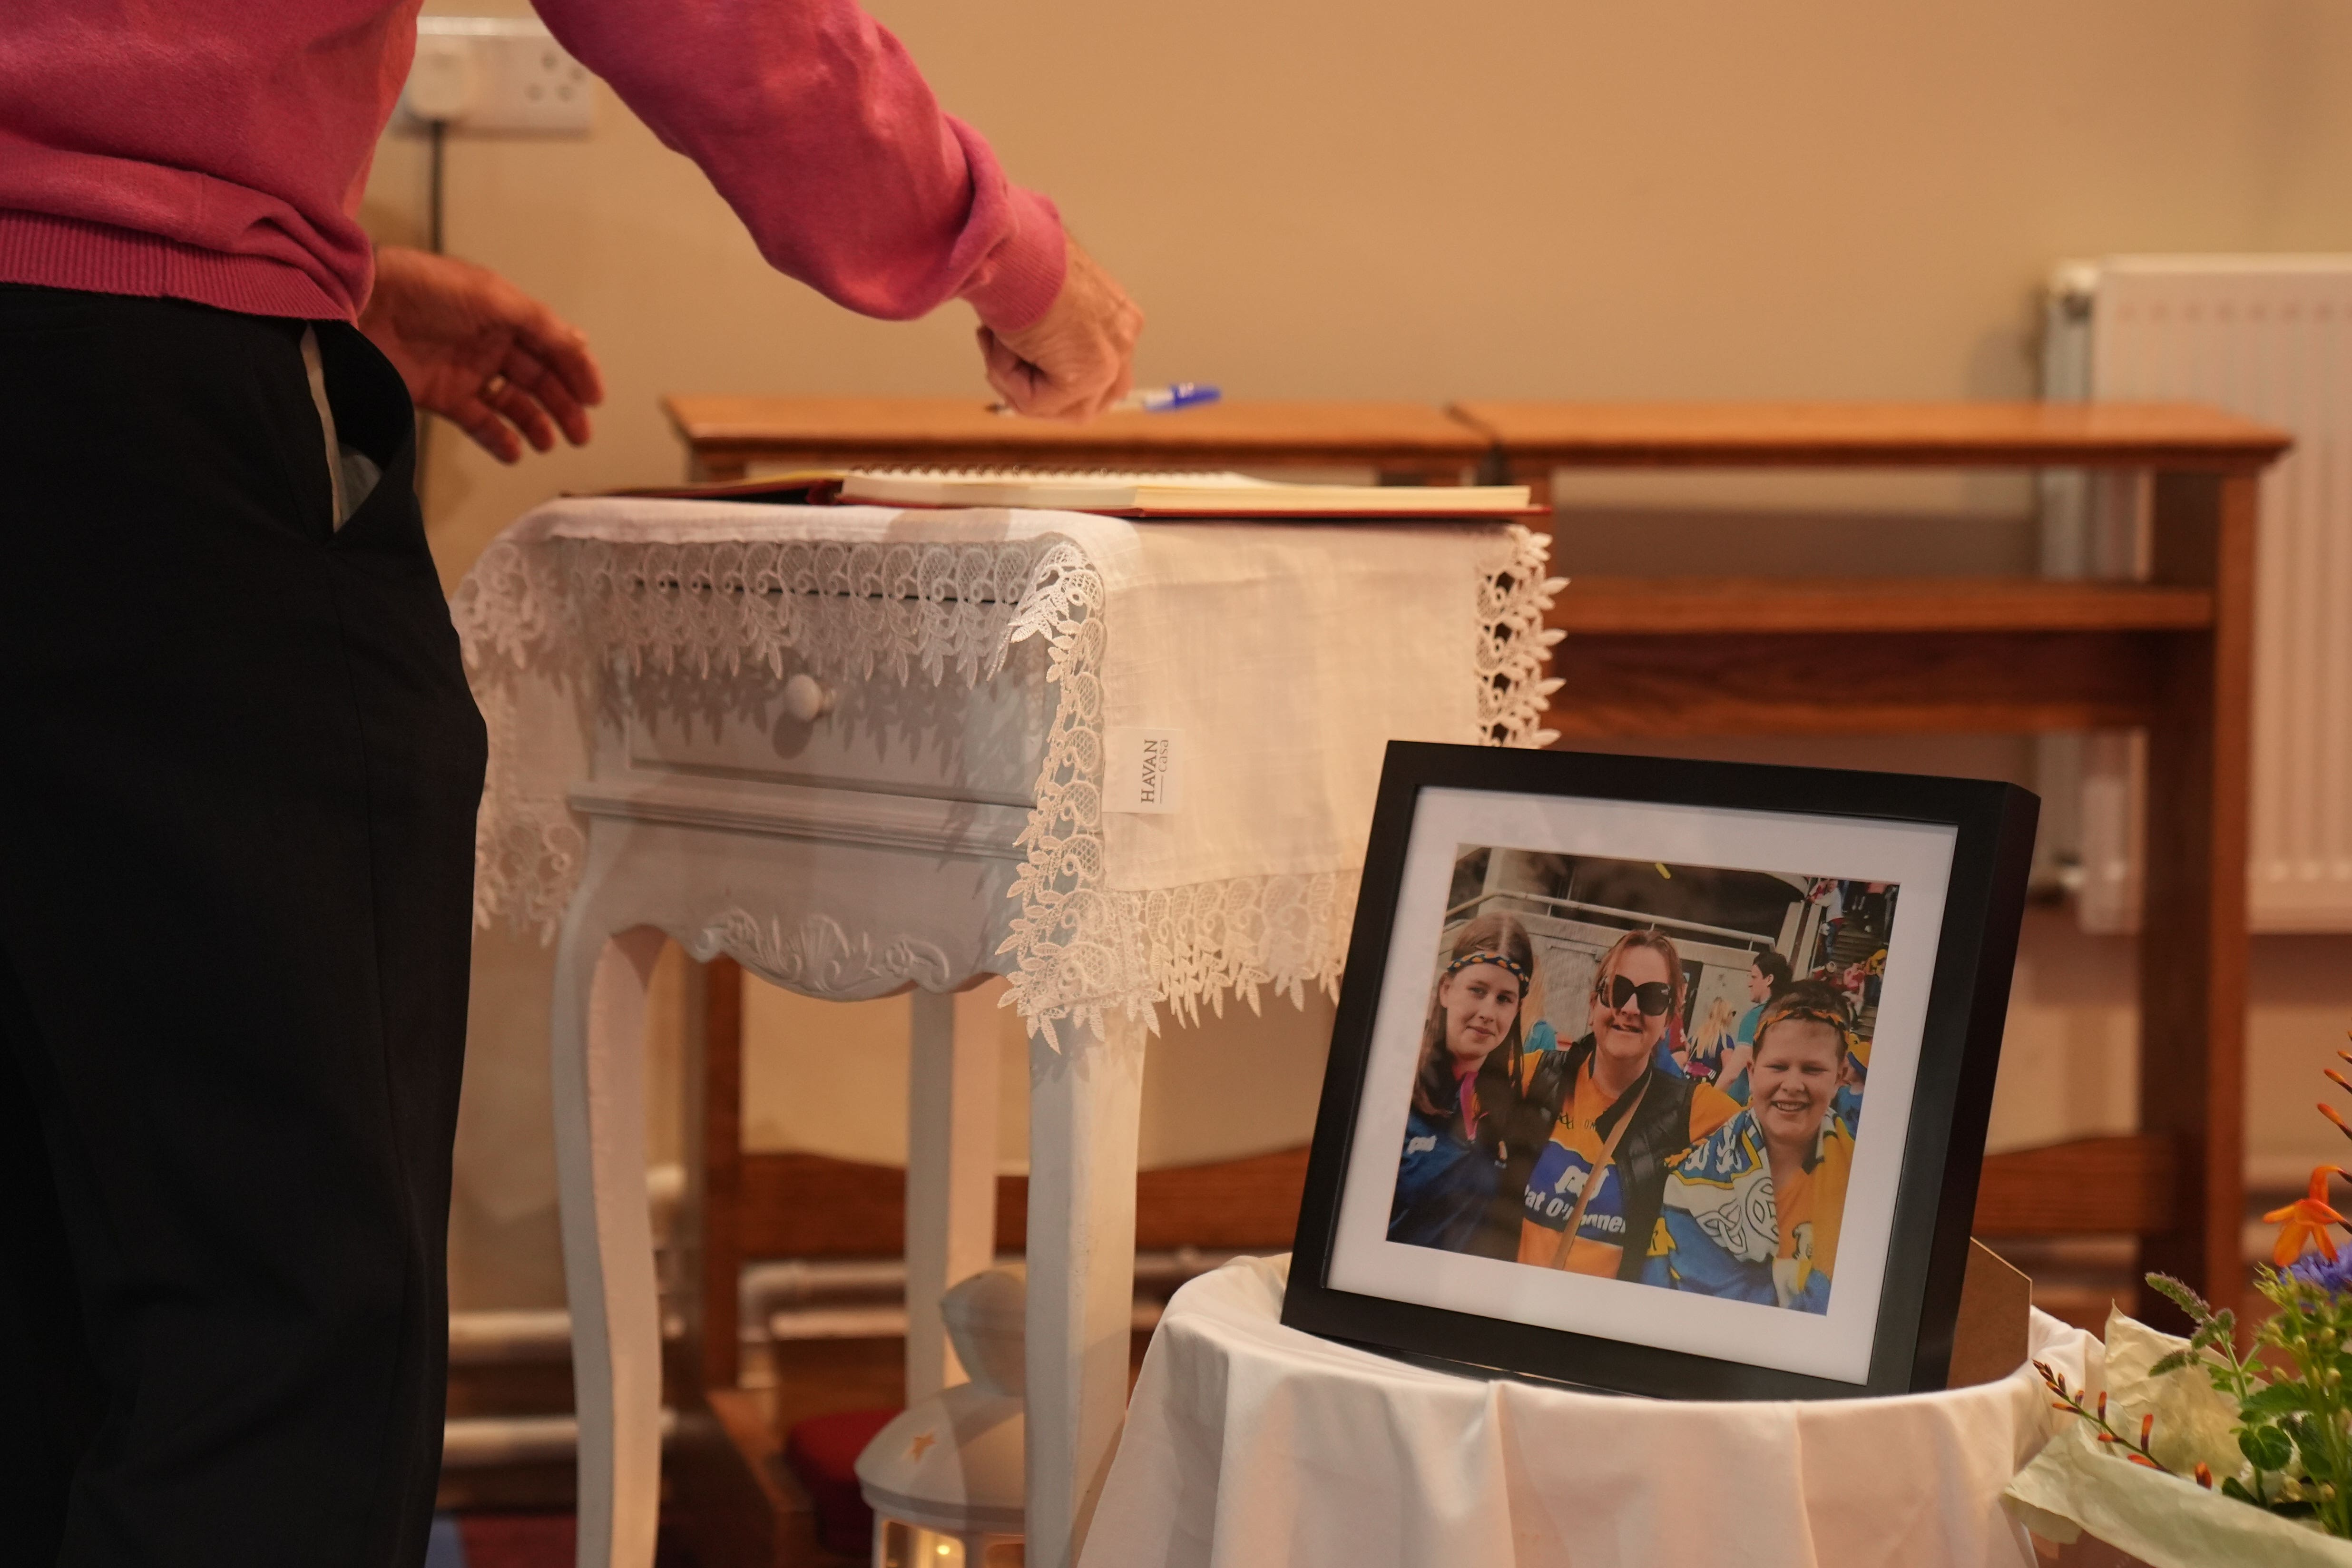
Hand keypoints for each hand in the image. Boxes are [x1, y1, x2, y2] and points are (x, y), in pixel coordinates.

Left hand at [359, 246, 604, 462]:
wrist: (359, 306)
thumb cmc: (425, 291)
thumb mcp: (492, 297)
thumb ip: (539, 324)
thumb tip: (582, 345)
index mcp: (505, 314)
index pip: (552, 346)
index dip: (577, 371)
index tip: (594, 400)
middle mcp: (489, 342)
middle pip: (537, 378)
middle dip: (562, 406)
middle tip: (580, 434)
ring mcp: (465, 370)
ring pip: (512, 403)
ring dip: (534, 423)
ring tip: (548, 444)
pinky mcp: (440, 396)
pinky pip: (478, 421)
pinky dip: (498, 438)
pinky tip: (514, 451)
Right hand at [976, 237, 1141, 418]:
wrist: (1007, 240)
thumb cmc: (1017, 258)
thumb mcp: (1042, 302)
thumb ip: (1052, 339)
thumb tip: (1029, 361)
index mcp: (1118, 318)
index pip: (1095, 379)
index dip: (1044, 378)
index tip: (1009, 350)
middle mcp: (1123, 338)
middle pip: (1085, 404)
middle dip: (1037, 393)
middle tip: (1001, 356)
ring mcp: (1111, 356)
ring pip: (1058, 408)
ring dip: (1015, 381)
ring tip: (997, 340)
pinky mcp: (1088, 372)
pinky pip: (1035, 402)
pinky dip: (1004, 375)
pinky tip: (998, 338)